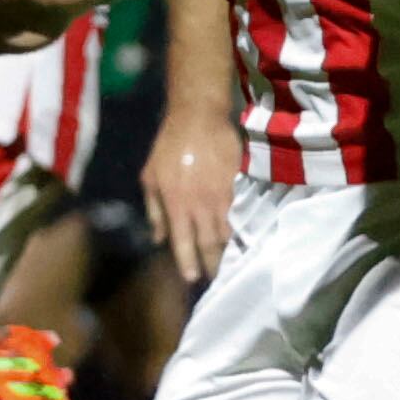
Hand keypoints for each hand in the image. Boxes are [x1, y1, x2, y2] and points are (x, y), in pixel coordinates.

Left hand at [144, 114, 237, 285]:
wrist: (197, 119)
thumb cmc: (168, 148)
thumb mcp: (150, 178)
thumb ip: (154, 211)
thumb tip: (158, 239)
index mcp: (176, 205)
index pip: (183, 242)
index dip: (188, 263)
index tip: (193, 280)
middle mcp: (199, 205)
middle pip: (209, 243)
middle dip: (213, 264)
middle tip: (218, 280)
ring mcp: (222, 196)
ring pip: (230, 232)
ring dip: (232, 252)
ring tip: (236, 267)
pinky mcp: (240, 186)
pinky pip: (244, 214)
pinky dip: (247, 230)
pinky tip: (250, 241)